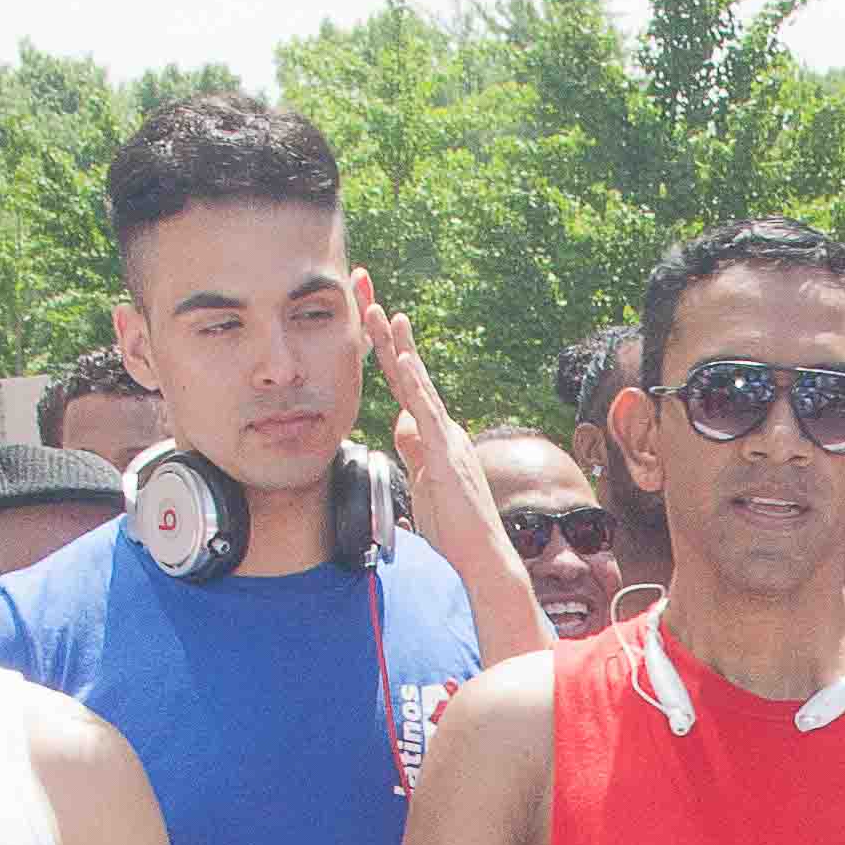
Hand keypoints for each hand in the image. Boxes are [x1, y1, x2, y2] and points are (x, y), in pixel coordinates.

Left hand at [357, 277, 514, 548]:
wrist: (481, 558)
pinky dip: (417, 385)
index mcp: (432, 432)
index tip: (367, 311)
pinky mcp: (446, 455)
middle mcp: (441, 426)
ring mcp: (446, 438)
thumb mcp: (423, 479)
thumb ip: (414, 447)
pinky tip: (405, 359)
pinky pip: (428, 413)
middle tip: (363, 287)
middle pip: (406, 368)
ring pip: (415, 383)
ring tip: (378, 310)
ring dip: (396, 344)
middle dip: (383, 327)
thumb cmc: (455, 528)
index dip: (383, 344)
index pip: (401, 379)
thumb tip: (402, 422)